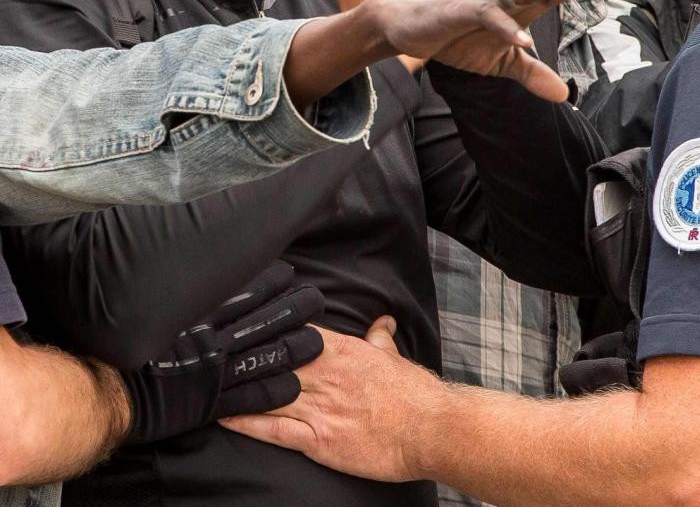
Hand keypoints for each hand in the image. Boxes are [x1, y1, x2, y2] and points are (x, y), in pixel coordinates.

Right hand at [121, 261, 324, 443]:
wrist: (107, 390)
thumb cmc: (127, 341)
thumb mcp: (156, 302)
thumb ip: (184, 285)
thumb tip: (196, 252)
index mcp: (202, 312)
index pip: (250, 289)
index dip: (274, 280)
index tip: (289, 272)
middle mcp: (217, 339)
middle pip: (270, 319)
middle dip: (297, 308)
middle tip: (315, 298)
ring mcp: (218, 372)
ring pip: (270, 356)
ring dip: (297, 348)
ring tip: (316, 340)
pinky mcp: (213, 403)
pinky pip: (254, 397)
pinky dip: (276, 390)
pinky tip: (293, 384)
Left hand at [220, 318, 439, 483]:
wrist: (428, 428)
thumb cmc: (414, 393)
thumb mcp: (394, 357)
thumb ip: (380, 338)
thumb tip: (381, 321)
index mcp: (344, 351)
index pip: (297, 334)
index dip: (269, 330)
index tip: (244, 325)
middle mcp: (326, 375)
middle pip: (275, 361)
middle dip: (245, 357)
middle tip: (213, 352)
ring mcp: (321, 408)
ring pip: (270, 393)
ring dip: (239, 388)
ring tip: (209, 382)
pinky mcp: (319, 439)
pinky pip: (275, 429)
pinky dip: (248, 422)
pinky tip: (226, 416)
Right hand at [362, 0, 615, 101]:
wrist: (407, 29)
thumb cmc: (455, 39)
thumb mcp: (500, 62)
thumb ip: (532, 74)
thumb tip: (564, 95)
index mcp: (517, 5)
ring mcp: (485, 1)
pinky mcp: (462, 13)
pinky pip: (489, 19)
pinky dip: (507, 29)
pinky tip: (525, 40)